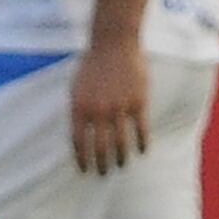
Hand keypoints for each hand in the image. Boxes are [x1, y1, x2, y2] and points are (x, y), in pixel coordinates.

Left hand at [69, 39, 148, 174]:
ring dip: (120, 158)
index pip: (78, 142)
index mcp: (79, 108)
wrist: (113, 44)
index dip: (82, 159)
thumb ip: (78, 110)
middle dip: (101, 164)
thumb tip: (80, 132)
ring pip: (120, 142)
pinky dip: (142, 143)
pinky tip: (143, 151)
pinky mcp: (138, 102)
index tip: (84, 169)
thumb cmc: (91, 64)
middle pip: (99, 147)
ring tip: (121, 166)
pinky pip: (141, 129)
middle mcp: (98, 112)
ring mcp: (119, 108)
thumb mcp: (75, 87)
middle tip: (103, 174)